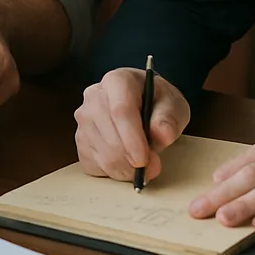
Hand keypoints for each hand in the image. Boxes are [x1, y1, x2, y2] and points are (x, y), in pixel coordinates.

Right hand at [75, 68, 189, 182]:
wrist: (145, 105)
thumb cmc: (158, 103)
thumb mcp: (173, 105)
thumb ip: (169, 118)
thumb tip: (161, 134)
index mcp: (117, 81)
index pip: (120, 111)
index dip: (132, 139)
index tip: (144, 160)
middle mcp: (93, 96)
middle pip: (110, 137)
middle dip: (132, 160)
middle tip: (153, 168)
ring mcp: (83, 119)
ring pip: (102, 154)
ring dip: (125, 169)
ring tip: (142, 166)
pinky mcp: (80, 141)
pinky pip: (94, 165)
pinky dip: (113, 173)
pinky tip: (126, 163)